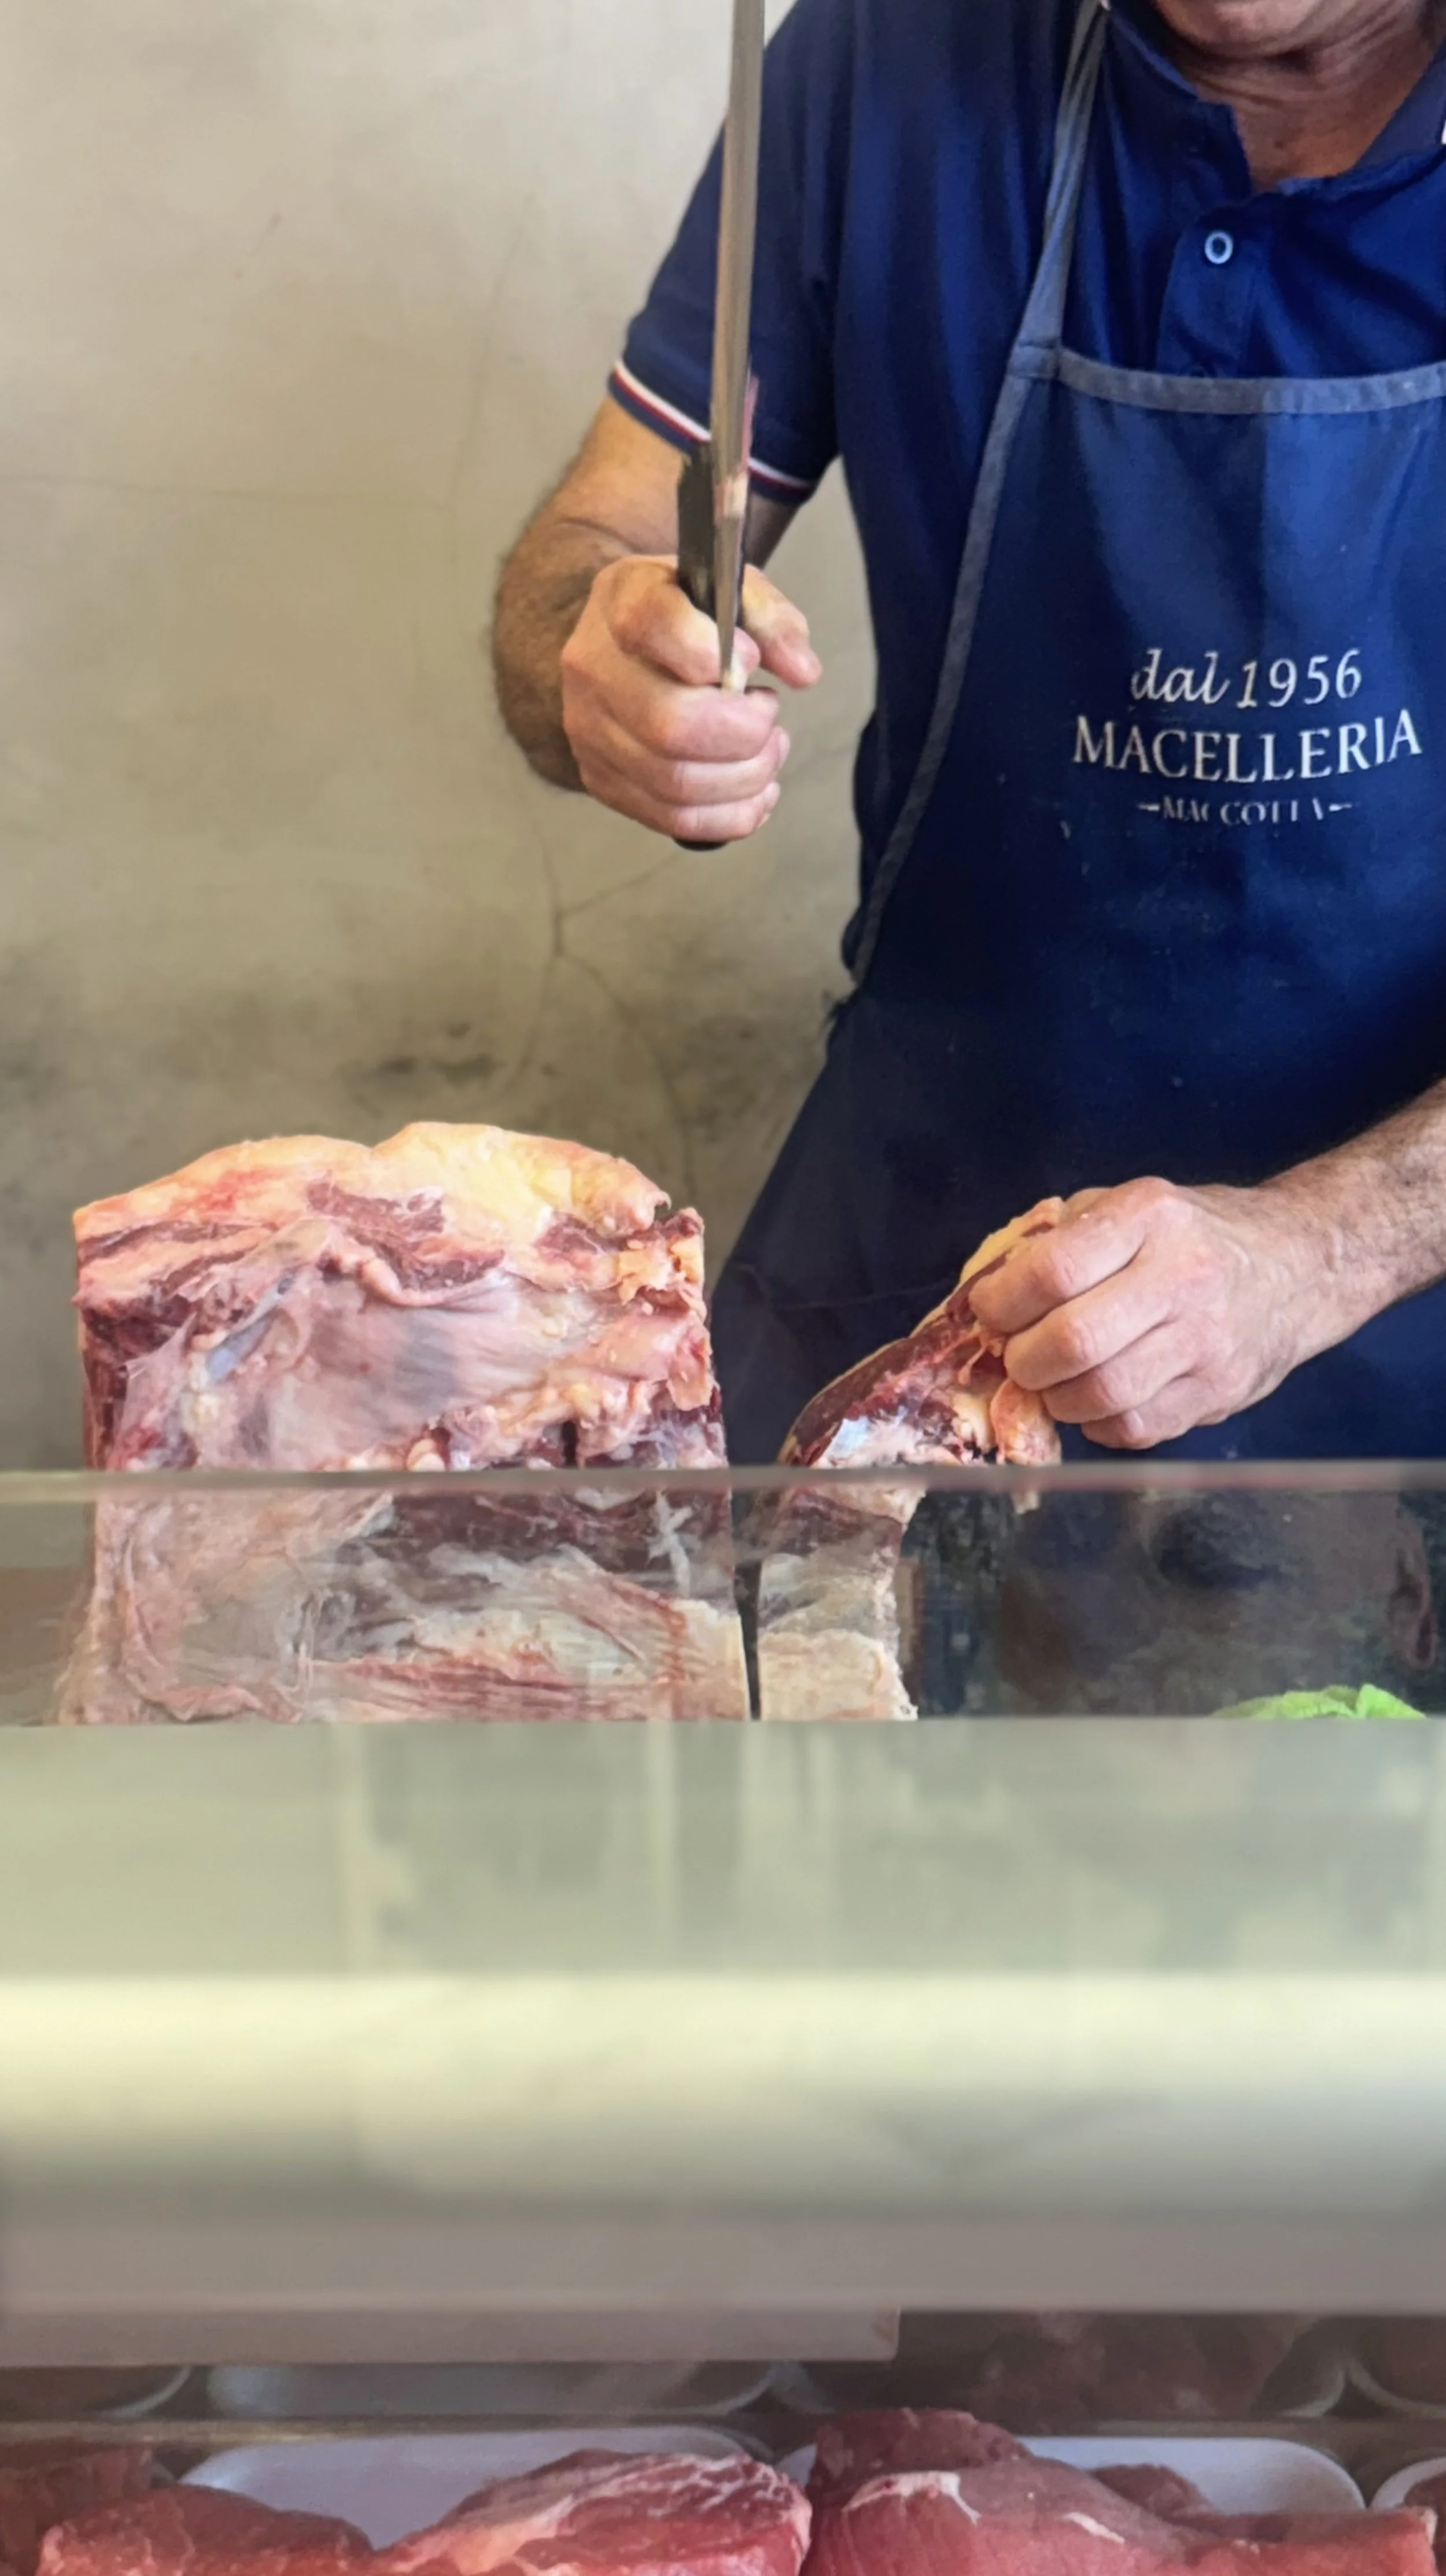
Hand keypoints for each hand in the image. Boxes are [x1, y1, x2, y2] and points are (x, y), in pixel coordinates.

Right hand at [560, 557, 821, 841]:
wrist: (622, 645)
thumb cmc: (685, 614)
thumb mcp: (730, 589)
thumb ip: (771, 620)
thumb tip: (803, 672)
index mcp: (621, 600)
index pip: (654, 627)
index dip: (717, 654)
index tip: (750, 660)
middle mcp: (593, 669)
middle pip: (671, 726)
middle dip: (745, 733)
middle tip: (768, 716)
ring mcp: (590, 732)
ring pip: (677, 784)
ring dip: (746, 778)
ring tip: (768, 751)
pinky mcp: (602, 780)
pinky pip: (674, 819)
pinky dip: (732, 815)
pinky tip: (758, 791)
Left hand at [967, 1176, 1340, 1450]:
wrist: (1296, 1265)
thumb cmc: (1190, 1234)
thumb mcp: (1128, 1206)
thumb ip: (1059, 1238)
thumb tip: (990, 1290)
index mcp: (1150, 1217)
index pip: (1052, 1271)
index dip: (1002, 1303)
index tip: (990, 1312)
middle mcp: (1183, 1277)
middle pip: (1072, 1342)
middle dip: (1023, 1360)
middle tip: (1019, 1356)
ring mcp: (1207, 1341)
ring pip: (1101, 1395)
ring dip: (1056, 1399)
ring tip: (1054, 1381)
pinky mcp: (1220, 1392)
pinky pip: (1135, 1429)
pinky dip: (1098, 1423)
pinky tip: (1097, 1400)